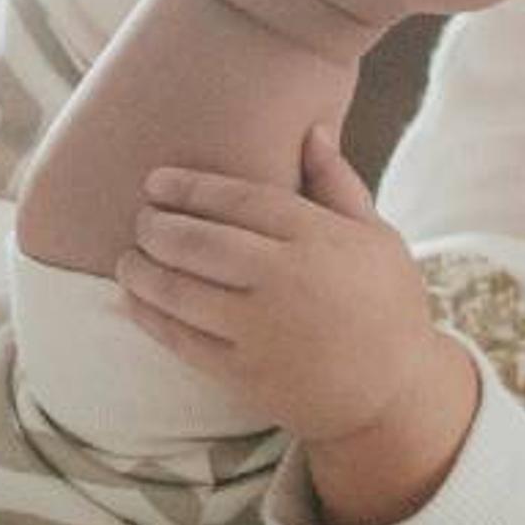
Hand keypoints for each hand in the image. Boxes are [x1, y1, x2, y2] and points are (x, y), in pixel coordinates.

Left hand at [113, 127, 465, 449]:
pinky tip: (134, 301)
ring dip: (142, 271)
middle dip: (156, 227)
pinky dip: (151, 317)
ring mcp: (261, 330)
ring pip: (180, 292)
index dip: (189, 188)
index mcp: (317, 238)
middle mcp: (284, 280)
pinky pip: (183, 340)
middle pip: (198, 243)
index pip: (238, 200)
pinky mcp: (245, 374)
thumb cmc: (386, 304)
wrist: (396, 394)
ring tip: (128, 258)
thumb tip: (312, 130)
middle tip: (140, 219)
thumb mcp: (377, 236)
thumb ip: (337, 183)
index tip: (156, 182)